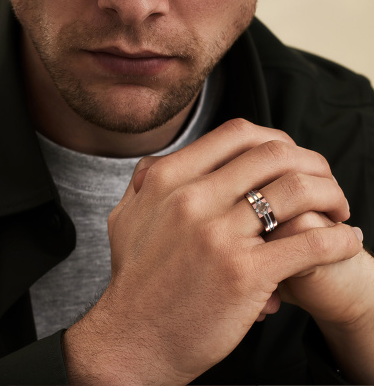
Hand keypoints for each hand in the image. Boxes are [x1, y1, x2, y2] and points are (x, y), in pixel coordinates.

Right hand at [63, 119, 361, 384]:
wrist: (133, 339)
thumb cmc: (134, 281)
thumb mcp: (126, 219)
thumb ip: (143, 184)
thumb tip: (157, 164)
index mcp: (168, 181)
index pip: (237, 135)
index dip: (274, 139)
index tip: (290, 158)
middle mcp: (192, 200)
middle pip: (274, 155)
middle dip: (311, 162)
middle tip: (322, 181)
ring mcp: (218, 235)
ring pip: (298, 190)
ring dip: (331, 194)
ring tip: (338, 209)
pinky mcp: (243, 274)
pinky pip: (310, 243)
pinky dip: (339, 240)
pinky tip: (346, 241)